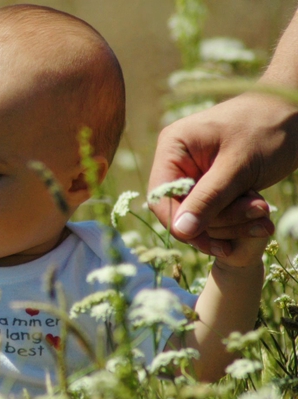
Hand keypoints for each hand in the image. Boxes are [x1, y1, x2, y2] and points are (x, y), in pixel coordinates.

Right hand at [149, 92, 297, 255]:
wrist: (296, 111)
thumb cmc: (268, 128)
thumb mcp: (238, 166)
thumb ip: (207, 199)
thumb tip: (180, 231)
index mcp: (173, 148)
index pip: (161, 197)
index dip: (180, 223)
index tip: (211, 241)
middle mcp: (177, 163)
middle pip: (182, 211)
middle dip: (220, 222)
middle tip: (259, 216)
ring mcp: (195, 175)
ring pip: (201, 218)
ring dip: (234, 223)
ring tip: (266, 215)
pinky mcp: (213, 186)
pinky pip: (216, 214)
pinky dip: (239, 221)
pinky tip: (262, 219)